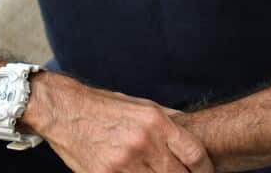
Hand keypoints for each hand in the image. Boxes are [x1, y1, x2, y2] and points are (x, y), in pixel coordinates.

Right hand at [25, 74, 213, 172]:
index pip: (195, 155)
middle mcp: (144, 143)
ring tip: (155, 172)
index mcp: (156, 123)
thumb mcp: (142, 105)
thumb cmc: (105, 108)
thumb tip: (192, 129)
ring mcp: (124, 163)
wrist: (65, 112)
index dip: (205, 170)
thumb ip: (169, 120)